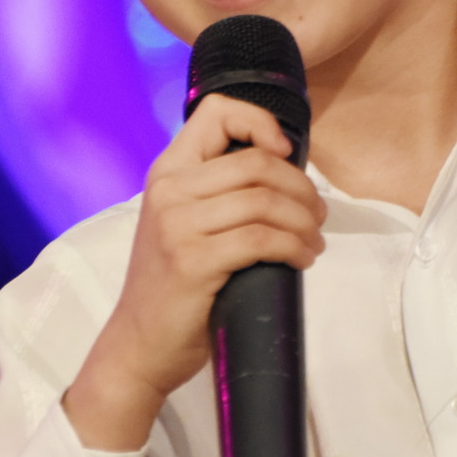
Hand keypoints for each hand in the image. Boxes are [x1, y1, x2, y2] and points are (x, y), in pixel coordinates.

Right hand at [65, 95, 325, 450]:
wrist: (139, 344)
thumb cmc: (172, 285)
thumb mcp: (182, 222)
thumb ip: (216, 192)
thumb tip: (284, 173)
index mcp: (167, 171)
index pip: (216, 112)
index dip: (260, 123)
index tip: (285, 153)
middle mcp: (169, 190)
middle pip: (256, 162)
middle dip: (301, 188)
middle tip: (317, 215)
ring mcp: (178, 225)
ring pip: (265, 201)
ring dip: (305, 222)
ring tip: (313, 242)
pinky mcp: (194, 262)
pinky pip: (262, 240)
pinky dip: (295, 247)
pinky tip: (302, 259)